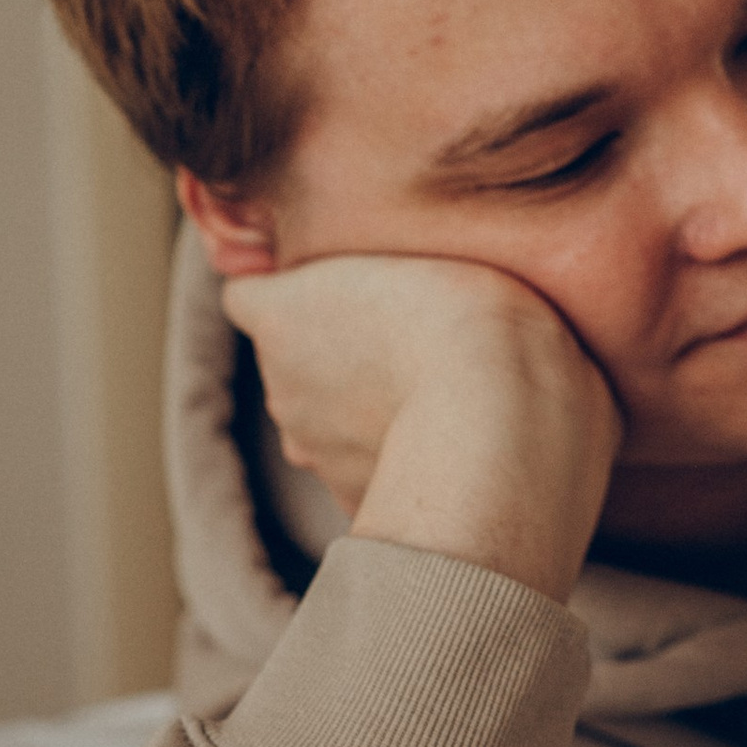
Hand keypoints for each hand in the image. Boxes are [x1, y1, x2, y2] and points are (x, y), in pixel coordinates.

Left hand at [219, 250, 620, 604]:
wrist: (494, 414)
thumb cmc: (462, 314)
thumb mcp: (408, 250)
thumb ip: (363, 265)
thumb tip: (355, 284)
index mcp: (276, 315)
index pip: (251, 298)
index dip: (292, 293)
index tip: (345, 292)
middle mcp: (278, 386)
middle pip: (293, 364)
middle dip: (340, 356)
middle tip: (410, 344)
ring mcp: (311, 450)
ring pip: (326, 422)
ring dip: (364, 410)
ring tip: (434, 399)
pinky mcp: (349, 496)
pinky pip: (362, 470)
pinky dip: (391, 461)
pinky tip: (440, 449)